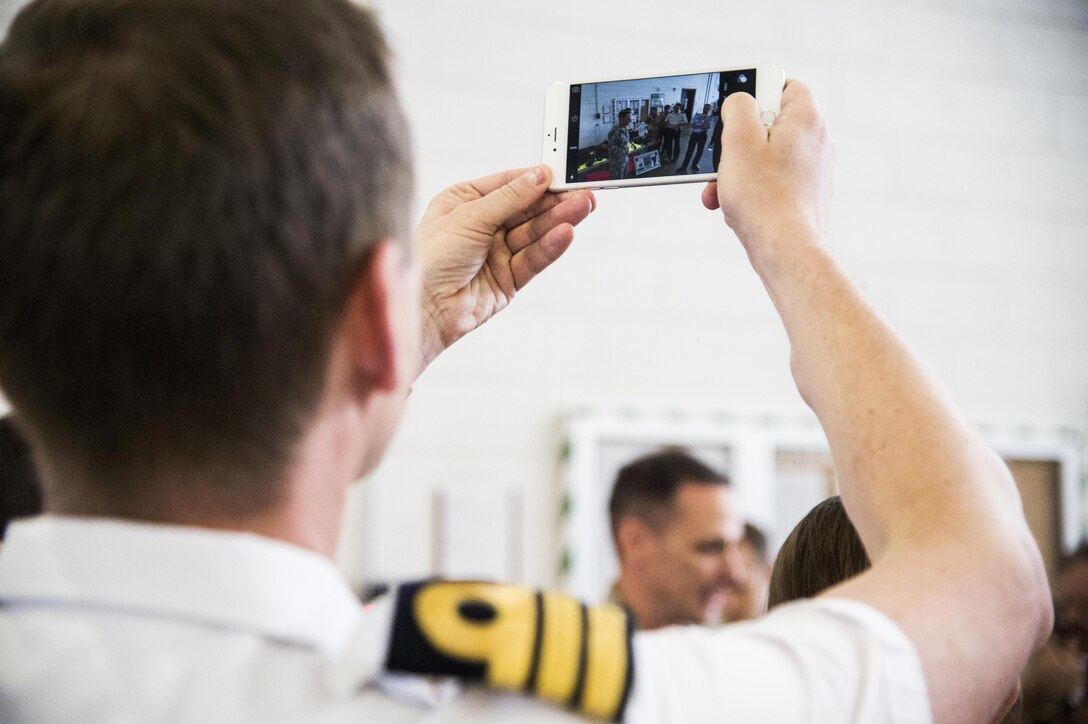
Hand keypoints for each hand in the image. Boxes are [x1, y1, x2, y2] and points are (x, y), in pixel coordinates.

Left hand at [415, 165, 594, 375]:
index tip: (562, 174)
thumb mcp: (469, 217)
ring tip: (583, 208)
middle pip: (526, 209)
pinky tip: (566, 233)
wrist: (423, 308)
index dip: (535, 179)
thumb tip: (539, 176)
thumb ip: (509, 198)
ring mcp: (495, 254)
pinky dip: (550, 246)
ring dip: (558, 221)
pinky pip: (532, 259)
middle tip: (583, 193)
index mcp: (464, 202)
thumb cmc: (431, 257)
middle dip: (554, 202)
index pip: (507, 185)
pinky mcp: (507, 280)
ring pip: (533, 233)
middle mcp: (481, 226)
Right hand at [701, 80, 834, 256]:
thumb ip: (738, 107)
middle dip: (736, 143)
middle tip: (719, 157)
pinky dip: (751, 190)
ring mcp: (814, 171)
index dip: (755, 91)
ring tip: (720, 190)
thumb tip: (739, 101)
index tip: (734, 109)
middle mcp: (817, 141)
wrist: (785, 250)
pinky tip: (735, 207)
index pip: (784, 85)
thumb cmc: (764, 198)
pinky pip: (772, 183)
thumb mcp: (739, 140)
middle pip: (769, 125)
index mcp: (806, 119)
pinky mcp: (806, 196)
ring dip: (738, 171)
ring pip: (766, 158)